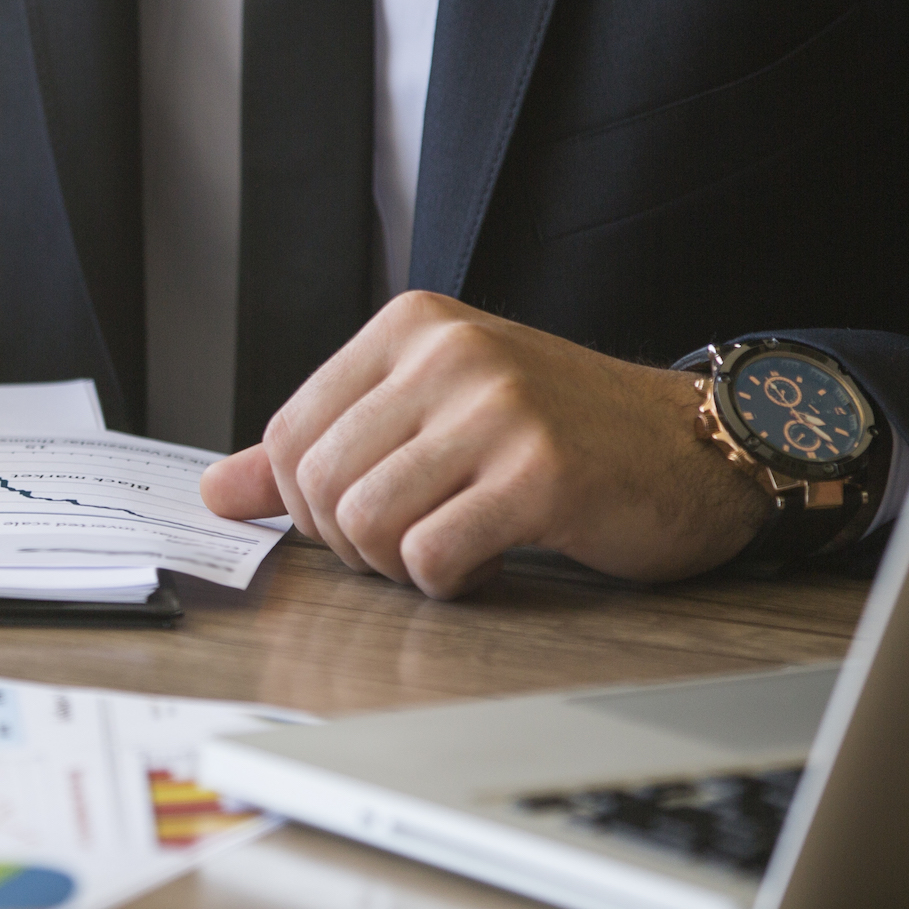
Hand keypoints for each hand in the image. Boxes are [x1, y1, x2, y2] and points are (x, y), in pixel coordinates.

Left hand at [197, 292, 768, 597]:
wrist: (694, 448)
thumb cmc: (560, 434)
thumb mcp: (431, 416)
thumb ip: (322, 447)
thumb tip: (214, 492)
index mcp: (409, 327)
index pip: (287, 434)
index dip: (306, 503)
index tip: (360, 516)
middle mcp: (448, 353)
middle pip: (320, 485)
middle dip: (352, 542)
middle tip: (413, 542)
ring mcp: (496, 408)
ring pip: (366, 524)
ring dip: (399, 565)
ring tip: (453, 546)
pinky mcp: (539, 473)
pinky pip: (432, 557)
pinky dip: (449, 582)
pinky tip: (492, 559)